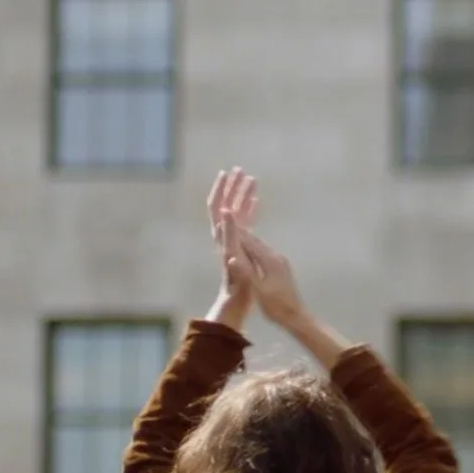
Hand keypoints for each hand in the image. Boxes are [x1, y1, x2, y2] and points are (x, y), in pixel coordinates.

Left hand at [205, 169, 260, 324]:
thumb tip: (227, 210)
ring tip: (252, 180)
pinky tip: (256, 201)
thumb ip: (230, 234)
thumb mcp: (234, 258)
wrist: (235, 302)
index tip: (228, 173)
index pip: (217, 206)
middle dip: (232, 186)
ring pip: (236, 211)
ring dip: (242, 195)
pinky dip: (249, 209)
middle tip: (241, 170)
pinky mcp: (241, 246)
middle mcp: (225, 235)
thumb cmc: (237, 285)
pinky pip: (244, 222)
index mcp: (222, 237)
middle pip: (226, 205)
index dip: (221, 189)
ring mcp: (233, 240)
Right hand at [234, 230, 309, 331]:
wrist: (296, 316)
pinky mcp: (281, 268)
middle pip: (256, 243)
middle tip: (225, 227)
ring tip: (233, 238)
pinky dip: (253, 251)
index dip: (236, 235)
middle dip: (241, 236)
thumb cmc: (276, 306)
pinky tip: (247, 254)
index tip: (222, 226)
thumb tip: (231, 258)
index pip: (250, 243)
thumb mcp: (258, 291)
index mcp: (270, 261)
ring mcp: (281, 262)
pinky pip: (264, 254)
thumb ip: (246, 273)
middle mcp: (277, 257)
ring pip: (261, 248)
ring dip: (247, 242)